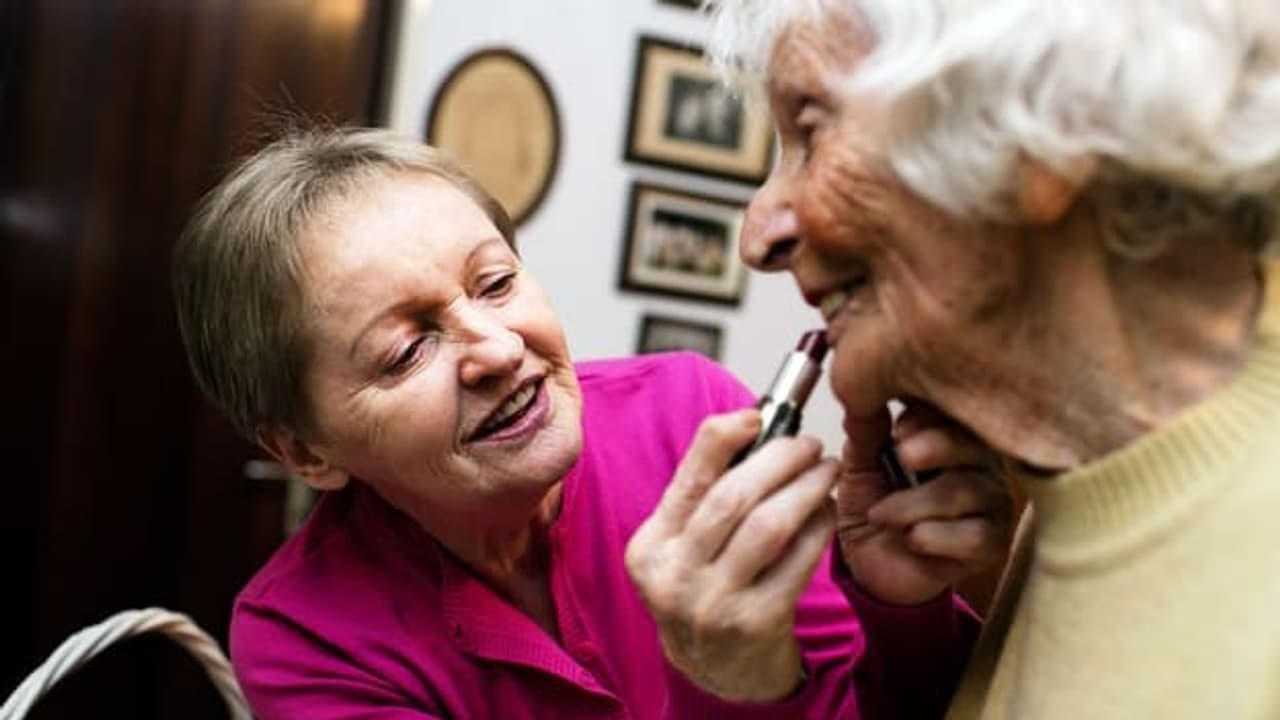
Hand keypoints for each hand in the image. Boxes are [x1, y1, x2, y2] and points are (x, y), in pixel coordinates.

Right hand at [625, 409, 836, 701]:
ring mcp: (713, 603)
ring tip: (826, 471)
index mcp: (650, 547)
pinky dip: (819, 527)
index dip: (725, 437)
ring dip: (807, 487)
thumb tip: (753, 429)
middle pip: (733, 496)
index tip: (757, 416)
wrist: (716, 673)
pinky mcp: (756, 623)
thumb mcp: (683, 548)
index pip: (688, 477)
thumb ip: (705, 496)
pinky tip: (826, 511)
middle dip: (780, 458)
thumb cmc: (704, 594)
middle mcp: (674, 576)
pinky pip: (798, 559)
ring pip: (769, 524)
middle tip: (808, 445)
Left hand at [836, 402, 1011, 605]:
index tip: (898, 431)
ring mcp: (991, 503)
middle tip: (903, 455)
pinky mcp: (991, 543)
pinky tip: (911, 540)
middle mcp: (979, 463)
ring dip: (915, 503)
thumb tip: (861, 395)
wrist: (871, 565)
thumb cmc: (873, 505)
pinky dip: (937, 537)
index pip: (953, 413)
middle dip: (937, 447)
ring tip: (880, 515)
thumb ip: (865, 434)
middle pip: (971, 445)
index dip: (929, 417)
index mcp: (949, 435)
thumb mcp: (859, 467)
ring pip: (966, 490)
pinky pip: (975, 535)